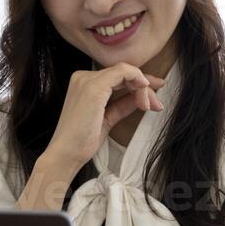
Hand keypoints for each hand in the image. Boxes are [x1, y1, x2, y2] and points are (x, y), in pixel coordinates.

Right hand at [44, 63, 165, 171]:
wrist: (67, 153)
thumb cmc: (82, 140)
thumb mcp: (108, 117)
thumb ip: (123, 104)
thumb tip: (141, 98)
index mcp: (84, 82)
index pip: (117, 75)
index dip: (139, 83)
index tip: (154, 95)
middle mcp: (83, 77)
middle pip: (123, 73)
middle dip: (145, 87)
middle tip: (157, 104)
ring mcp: (87, 80)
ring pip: (126, 72)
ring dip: (143, 88)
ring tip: (150, 106)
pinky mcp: (94, 87)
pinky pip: (124, 72)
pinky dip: (138, 81)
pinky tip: (144, 96)